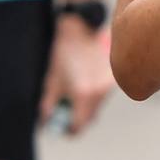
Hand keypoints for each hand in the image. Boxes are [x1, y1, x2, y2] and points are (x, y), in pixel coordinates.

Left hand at [39, 18, 113, 135]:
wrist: (81, 30)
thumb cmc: (63, 55)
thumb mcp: (51, 82)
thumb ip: (48, 106)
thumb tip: (47, 123)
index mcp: (83, 95)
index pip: (78, 125)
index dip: (68, 129)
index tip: (61, 127)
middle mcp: (99, 93)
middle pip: (90, 118)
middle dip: (77, 118)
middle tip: (65, 113)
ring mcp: (108, 85)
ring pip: (98, 106)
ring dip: (87, 107)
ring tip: (74, 94)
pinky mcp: (113, 78)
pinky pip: (103, 95)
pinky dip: (94, 95)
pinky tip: (85, 83)